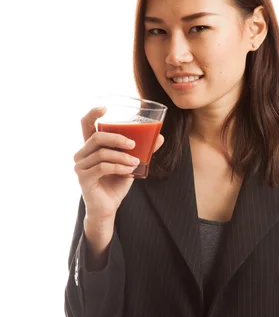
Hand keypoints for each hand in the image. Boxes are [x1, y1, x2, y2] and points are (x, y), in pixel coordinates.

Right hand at [74, 106, 164, 220]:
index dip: (93, 114)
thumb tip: (160, 137)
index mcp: (90, 148)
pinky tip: (129, 171)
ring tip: (136, 162)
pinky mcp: (84, 178)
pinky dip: (119, 167)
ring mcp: (80, 167)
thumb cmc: (116, 184)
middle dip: (117, 138)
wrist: (108, 208)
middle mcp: (81, 155)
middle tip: (133, 144)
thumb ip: (141, 151)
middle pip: (97, 137)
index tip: (106, 108)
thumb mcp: (129, 164)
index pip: (85, 124)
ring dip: (122, 156)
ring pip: (102, 153)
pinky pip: (103, 167)